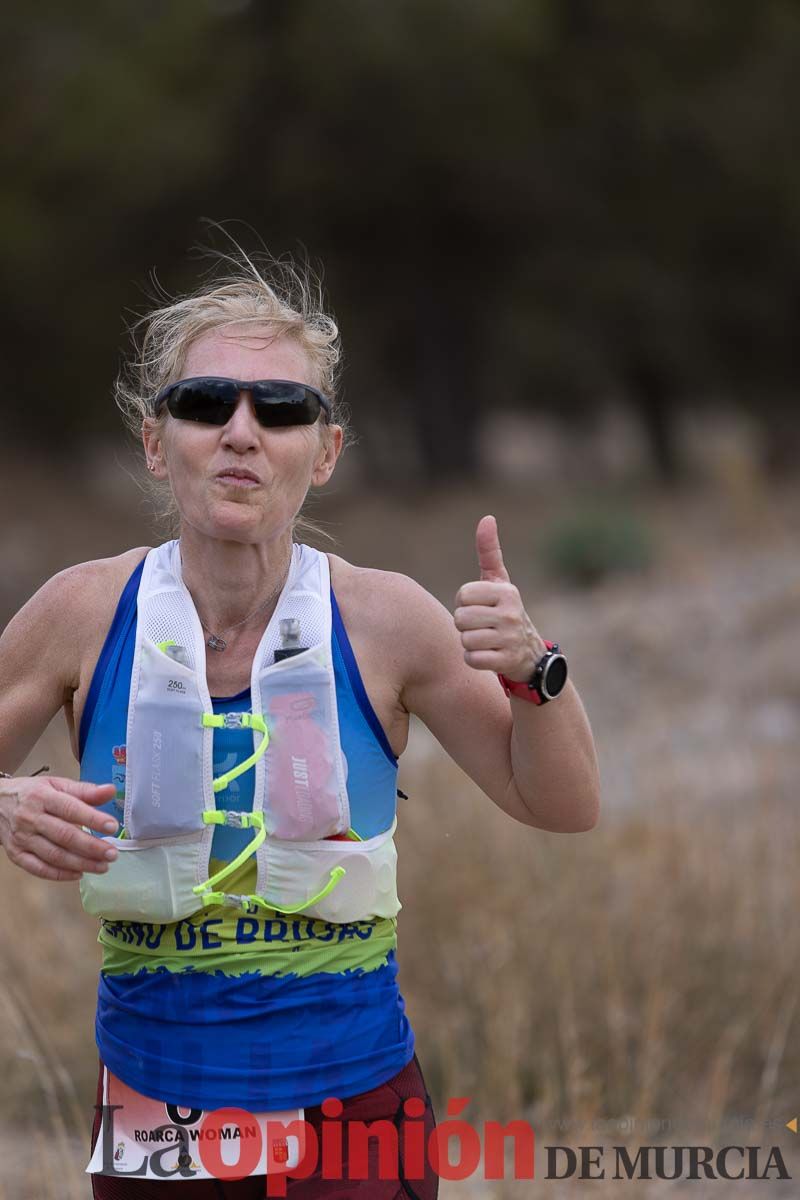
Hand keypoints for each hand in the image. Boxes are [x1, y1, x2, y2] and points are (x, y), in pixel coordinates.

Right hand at [0, 775, 118, 881]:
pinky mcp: (16, 854)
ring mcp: (22, 838)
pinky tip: (79, 874)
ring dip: (80, 863)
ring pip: (53, 855)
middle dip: (91, 847)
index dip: (92, 818)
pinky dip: (60, 874)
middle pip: (64, 836)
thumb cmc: (32, 793)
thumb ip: (85, 790)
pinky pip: (39, 868)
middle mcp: (30, 818)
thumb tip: (110, 791)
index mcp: (42, 797)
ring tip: (102, 866)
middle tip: (112, 854)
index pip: (70, 809)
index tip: (112, 826)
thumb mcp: (57, 784)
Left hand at [453, 514, 547, 681]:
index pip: (462, 595)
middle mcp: (511, 613)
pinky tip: (488, 655)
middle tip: (482, 626)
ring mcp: (510, 638)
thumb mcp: (499, 582)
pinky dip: (474, 659)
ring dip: (470, 643)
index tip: (480, 607)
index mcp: (506, 591)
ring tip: (486, 640)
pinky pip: (472, 659)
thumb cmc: (505, 611)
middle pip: (460, 618)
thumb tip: (487, 518)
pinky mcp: (507, 661)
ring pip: (465, 639)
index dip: (465, 603)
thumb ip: (489, 552)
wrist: (530, 654)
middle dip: (465, 625)